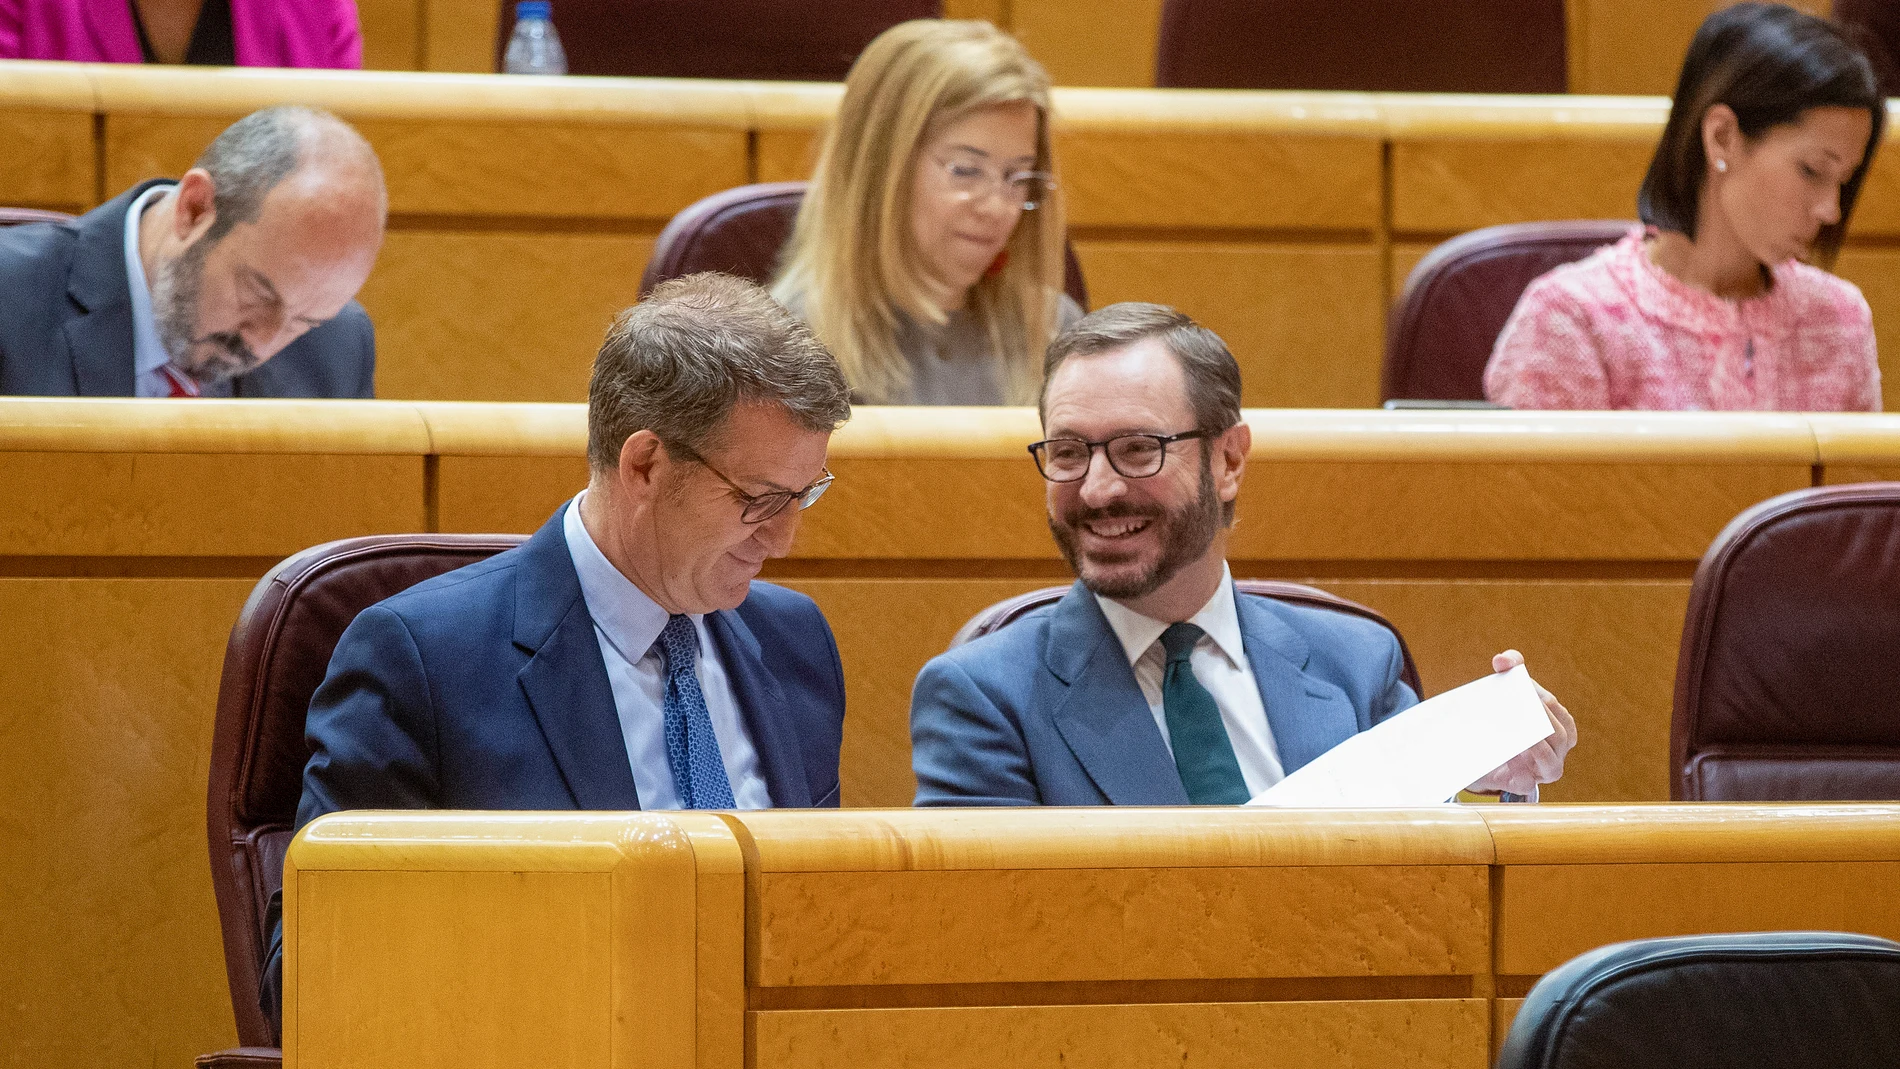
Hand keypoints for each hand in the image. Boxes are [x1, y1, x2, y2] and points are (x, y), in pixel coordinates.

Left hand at [1466, 649, 1576, 796]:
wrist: (1481, 757)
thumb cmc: (1503, 721)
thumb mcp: (1506, 691)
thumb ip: (1509, 667)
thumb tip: (1502, 660)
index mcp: (1560, 724)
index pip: (1554, 707)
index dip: (1538, 697)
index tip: (1521, 686)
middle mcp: (1558, 749)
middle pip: (1558, 732)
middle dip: (1541, 718)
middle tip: (1521, 705)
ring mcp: (1544, 769)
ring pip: (1550, 759)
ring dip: (1538, 745)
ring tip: (1523, 732)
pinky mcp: (1524, 785)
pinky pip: (1528, 780)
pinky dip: (1520, 769)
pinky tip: (1509, 754)